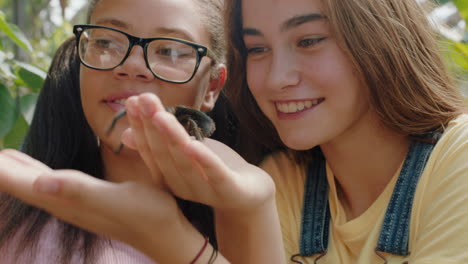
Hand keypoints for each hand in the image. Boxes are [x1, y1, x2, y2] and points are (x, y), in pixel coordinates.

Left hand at [0, 149, 214, 262]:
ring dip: (18, 171)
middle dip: (4, 170)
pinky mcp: (86, 201)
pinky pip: (51, 185)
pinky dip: (38, 174)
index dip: (1, 171)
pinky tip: (39, 170)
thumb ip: (78, 190)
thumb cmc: (145, 214)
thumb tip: (38, 183)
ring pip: (36, 185)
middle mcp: (63, 202)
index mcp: (65, 199)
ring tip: (7, 155)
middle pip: (22, 185)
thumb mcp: (114, 199)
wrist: (165, 233)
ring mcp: (74, 203)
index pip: (19, 183)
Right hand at [121, 93, 275, 213]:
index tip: (132, 100)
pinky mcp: (228, 192)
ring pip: (184, 163)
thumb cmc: (214, 168)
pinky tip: (193, 145)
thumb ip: (161, 142)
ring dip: (172, 138)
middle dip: (152, 126)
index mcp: (169, 176)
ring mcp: (204, 191)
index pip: (150, 149)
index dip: (140, 126)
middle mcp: (181, 186)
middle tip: (143, 98)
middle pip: (163, 154)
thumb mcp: (186, 150)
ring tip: (161, 116)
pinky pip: (215, 176)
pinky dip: (204, 160)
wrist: (251, 193)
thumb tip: (125, 133)